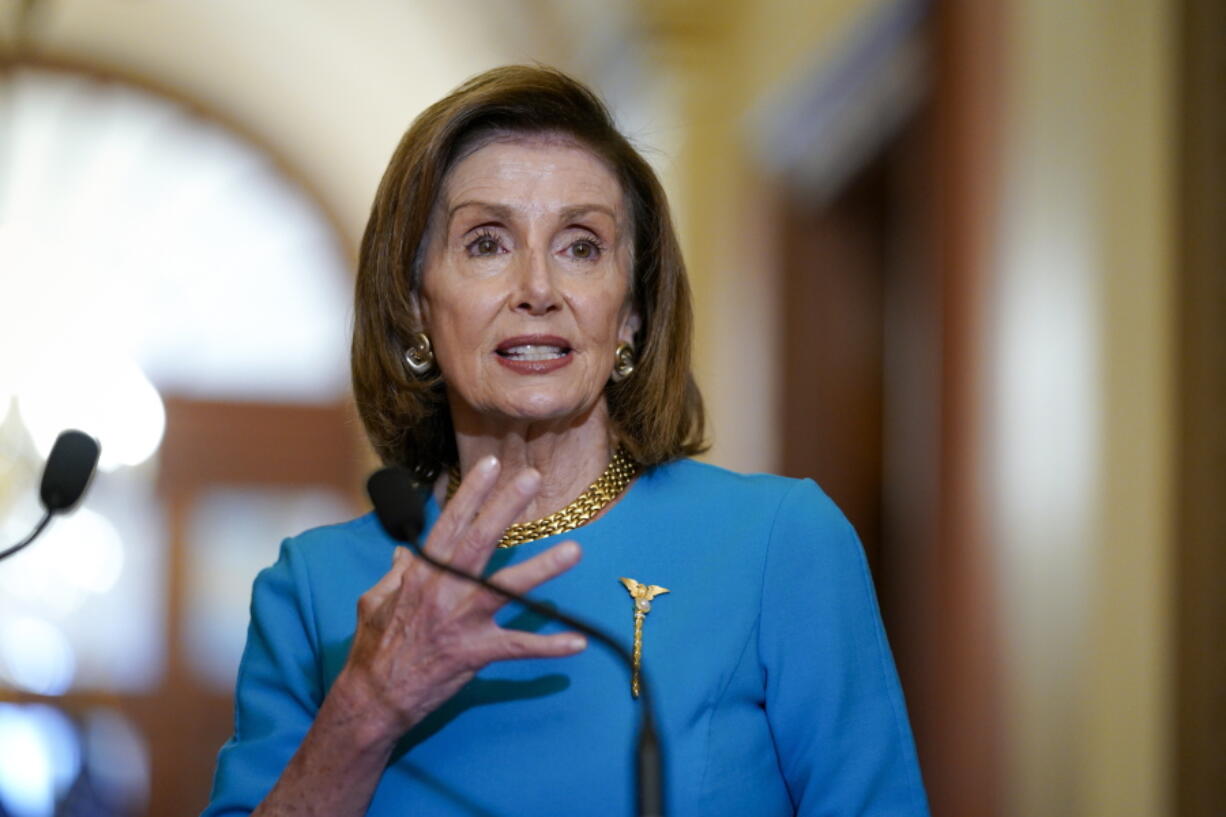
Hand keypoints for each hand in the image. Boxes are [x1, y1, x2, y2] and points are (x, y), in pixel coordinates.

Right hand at [332, 456, 585, 745]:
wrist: (374, 699)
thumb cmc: (373, 649)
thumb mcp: (374, 602)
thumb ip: (396, 575)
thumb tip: (405, 553)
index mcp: (422, 575)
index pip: (449, 524)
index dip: (470, 493)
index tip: (491, 464)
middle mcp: (443, 591)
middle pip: (480, 542)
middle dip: (506, 507)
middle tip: (532, 479)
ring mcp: (461, 622)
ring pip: (506, 589)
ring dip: (542, 568)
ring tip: (574, 550)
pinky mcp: (474, 653)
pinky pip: (517, 647)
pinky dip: (549, 646)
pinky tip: (578, 641)